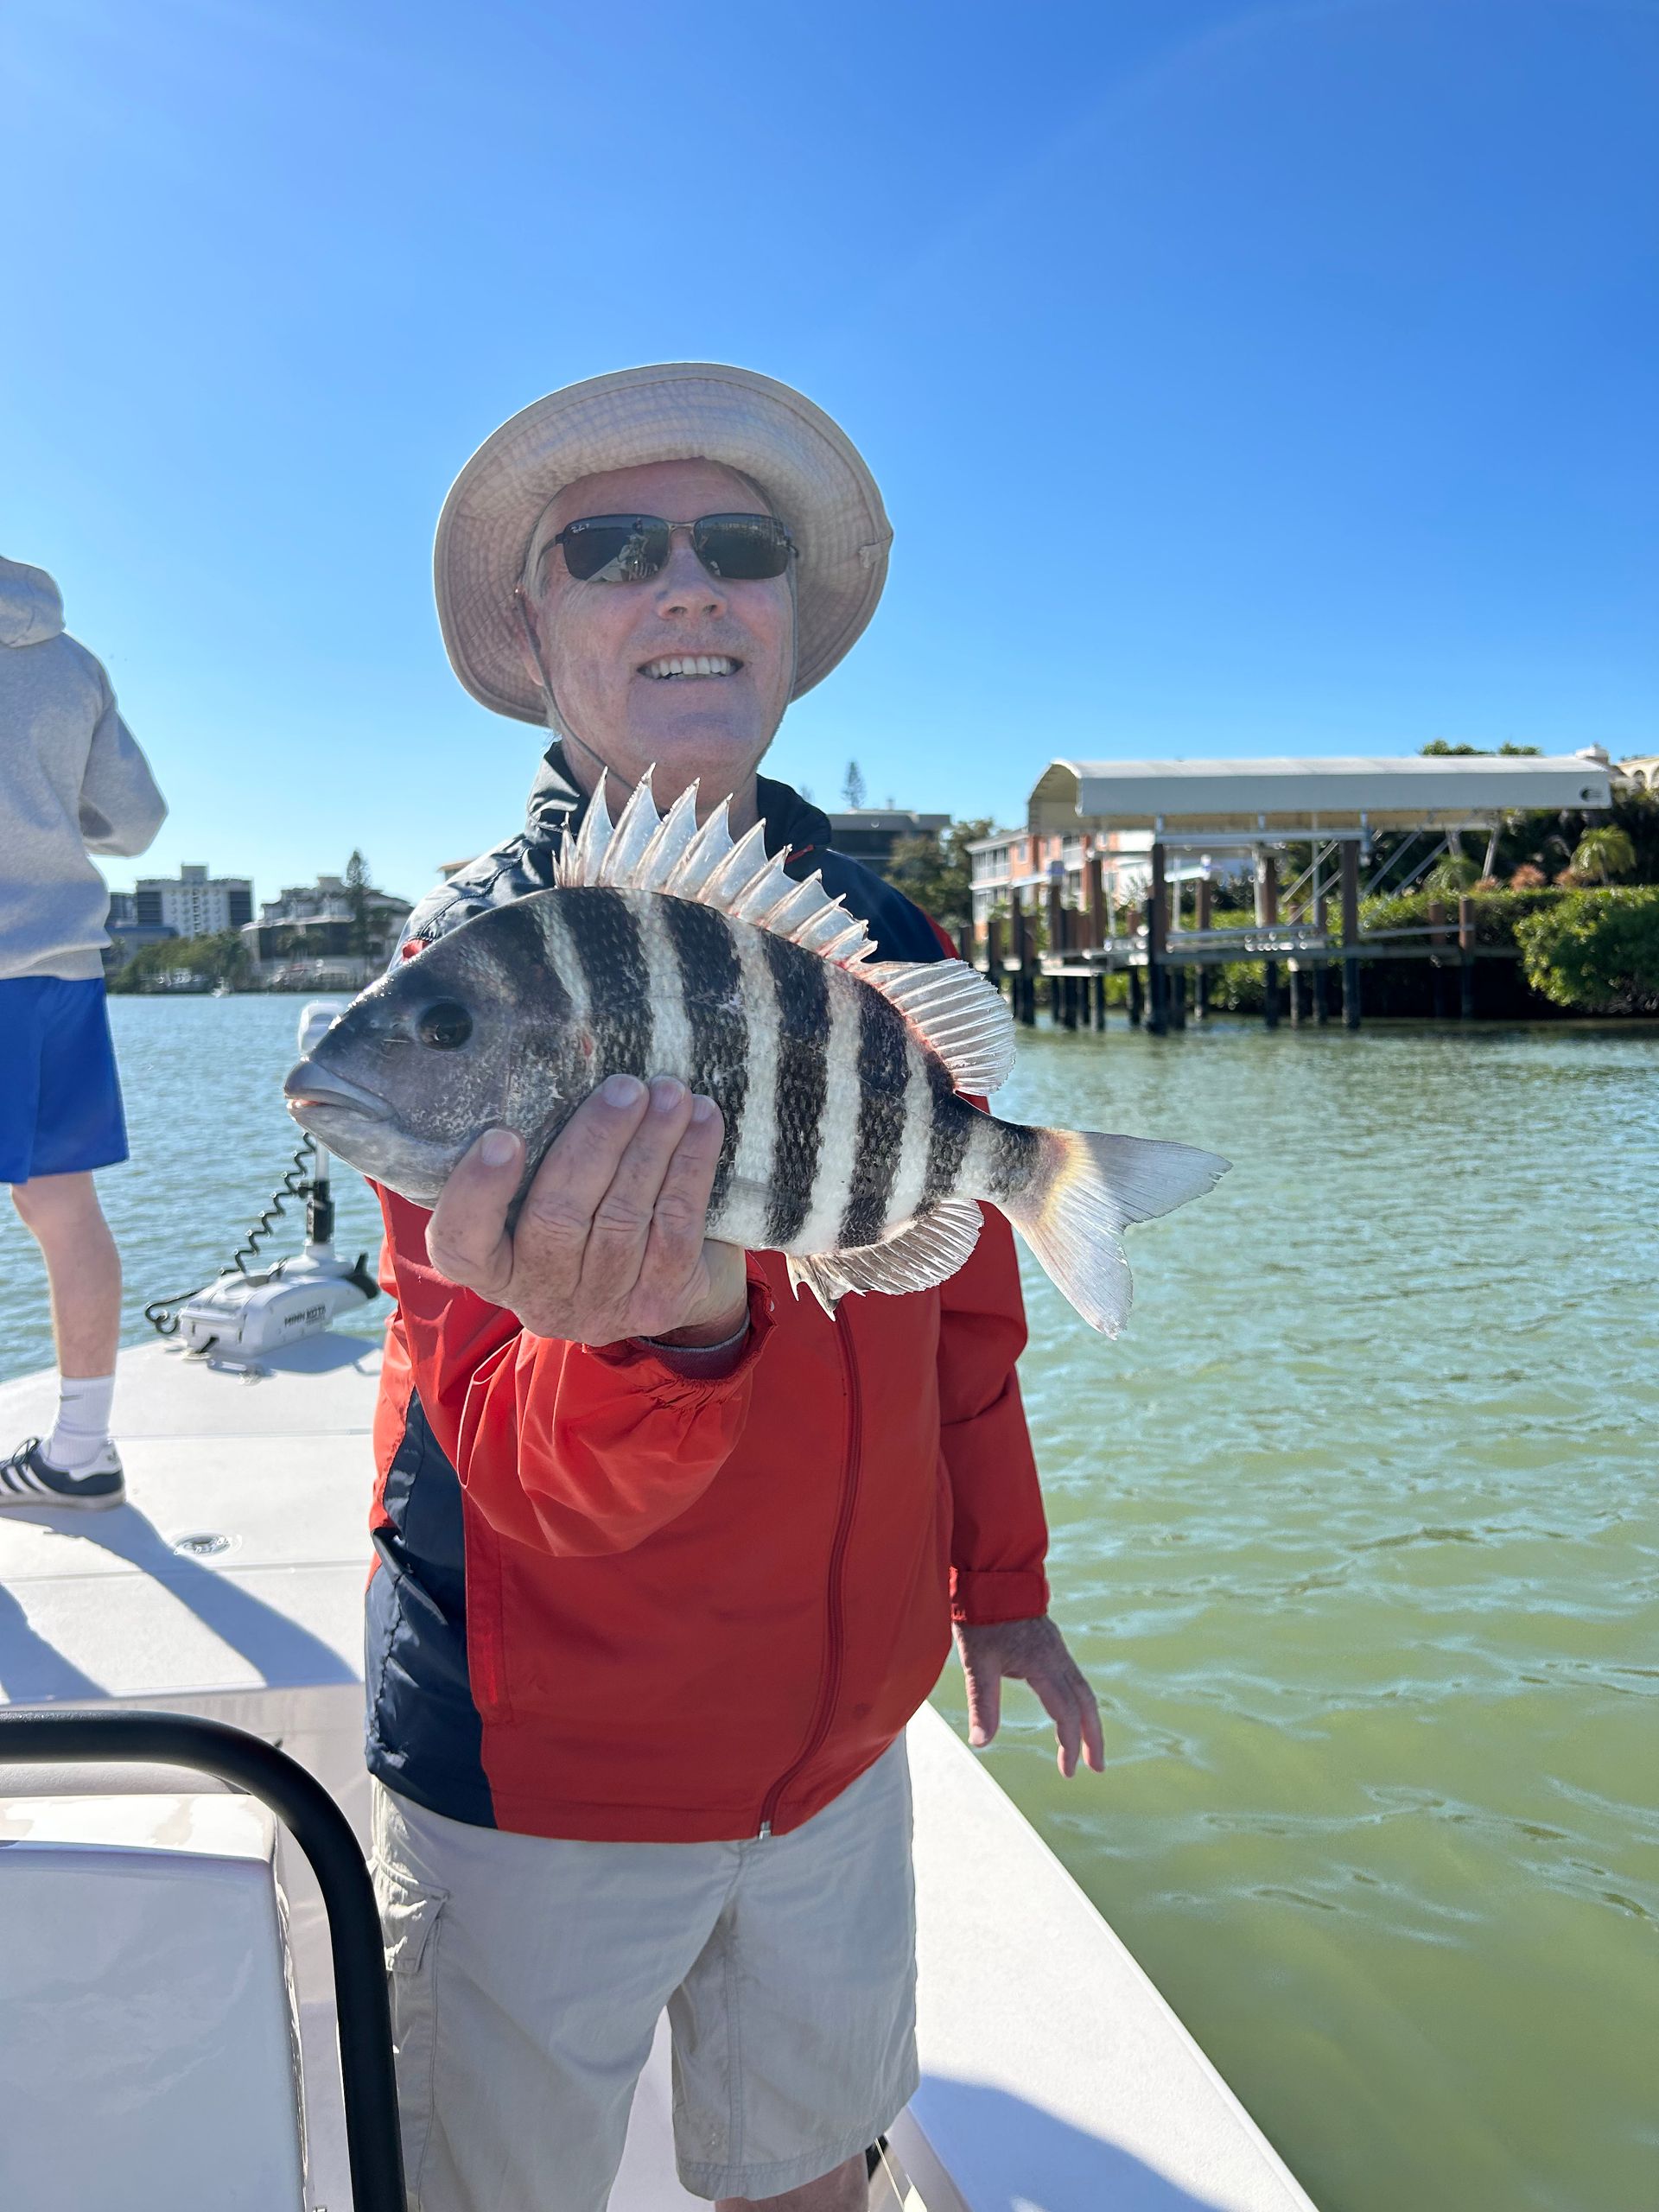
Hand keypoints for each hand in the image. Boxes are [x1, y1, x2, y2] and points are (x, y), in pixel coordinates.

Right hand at [425, 1074, 748, 1347]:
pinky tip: (702, 1122)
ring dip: (652, 1145)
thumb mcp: (542, 1196)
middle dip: (595, 1143)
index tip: (502, 1137)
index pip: (461, 1244)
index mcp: (493, 1266)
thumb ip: (537, 1155)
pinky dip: (690, 1169)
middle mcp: (538, 1294)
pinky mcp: (659, 1303)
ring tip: (670, 1092)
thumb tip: (562, 1067)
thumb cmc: (586, 1217)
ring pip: (624, 1217)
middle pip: (558, 1217)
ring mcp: (600, 1306)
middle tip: (625, 1087)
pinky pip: (676, 1228)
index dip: (477, 1194)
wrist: (661, 1284)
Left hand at [953, 1615, 1103, 1778]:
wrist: (991, 1575)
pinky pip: (1073, 1676)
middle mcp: (1057, 1657)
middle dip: (1093, 1737)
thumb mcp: (977, 1662)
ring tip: (1089, 1746)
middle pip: (1086, 1703)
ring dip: (1088, 1720)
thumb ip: (982, 1703)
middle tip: (1097, 1767)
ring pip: (1082, 1689)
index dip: (1069, 1745)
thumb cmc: (982, 1616)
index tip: (1067, 1772)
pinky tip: (1070, 1709)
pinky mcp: (1050, 1642)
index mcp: (1043, 1664)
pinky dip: (1078, 1700)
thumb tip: (981, 1744)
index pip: (1065, 1713)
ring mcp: (1056, 1649)